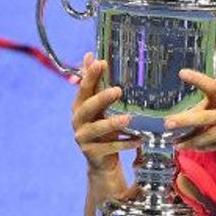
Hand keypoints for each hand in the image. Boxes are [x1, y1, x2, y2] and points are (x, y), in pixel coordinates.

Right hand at [71, 53, 140, 173]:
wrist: (101, 160)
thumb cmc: (104, 128)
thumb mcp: (100, 106)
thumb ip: (95, 84)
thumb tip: (90, 55)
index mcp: (79, 106)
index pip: (84, 88)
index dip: (91, 76)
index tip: (101, 63)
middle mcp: (78, 120)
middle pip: (88, 107)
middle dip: (102, 98)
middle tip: (118, 90)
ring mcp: (82, 137)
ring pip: (97, 128)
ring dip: (113, 123)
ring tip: (129, 118)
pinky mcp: (91, 153)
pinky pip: (109, 148)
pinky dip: (124, 144)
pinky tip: (138, 141)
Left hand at [166, 45, 215, 151]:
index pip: (214, 86)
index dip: (198, 79)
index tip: (182, 73)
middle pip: (205, 118)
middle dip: (185, 121)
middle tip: (168, 123)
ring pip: (209, 137)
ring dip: (191, 140)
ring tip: (175, 143)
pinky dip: (206, 147)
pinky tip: (194, 148)